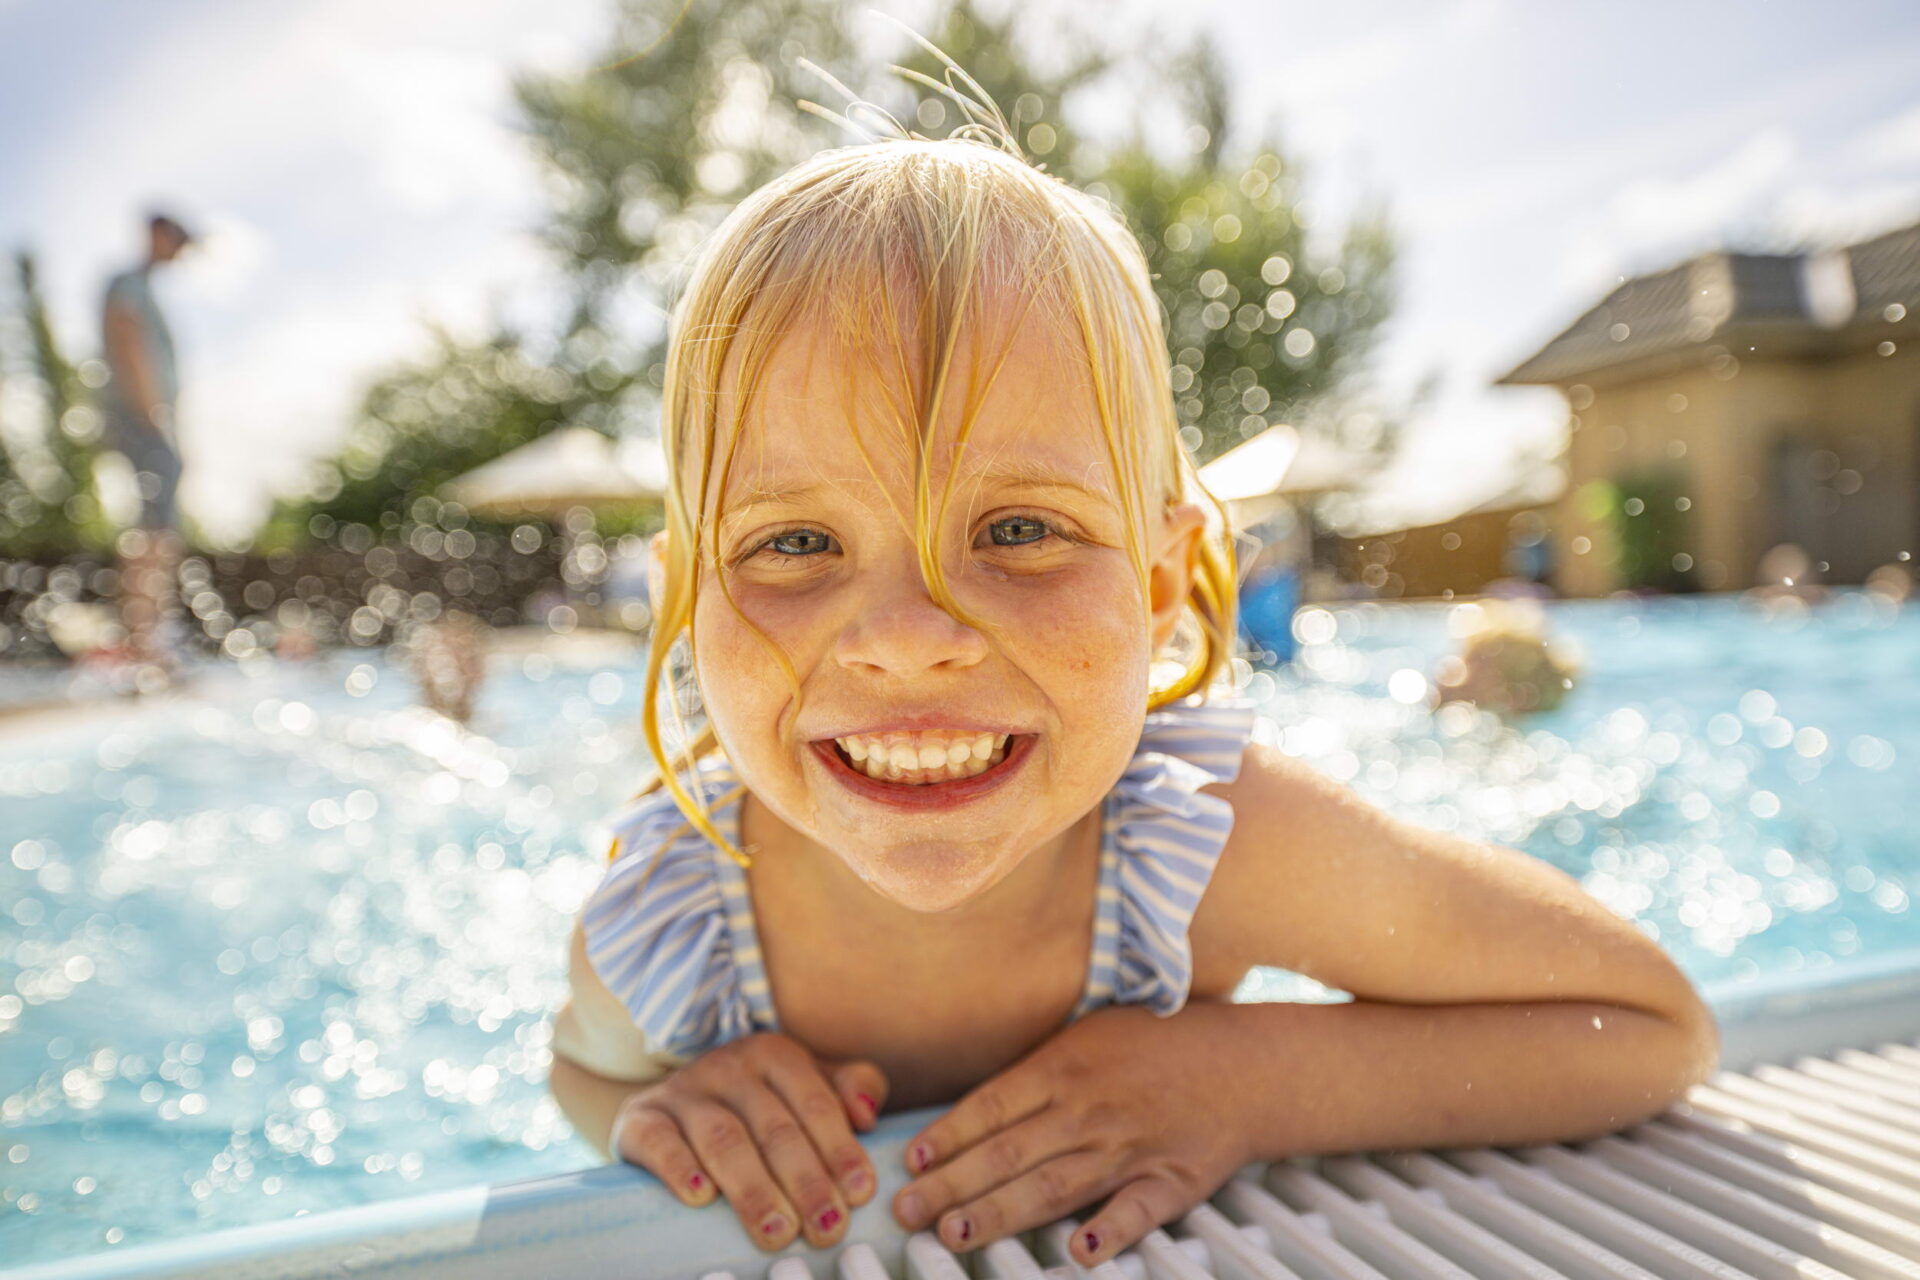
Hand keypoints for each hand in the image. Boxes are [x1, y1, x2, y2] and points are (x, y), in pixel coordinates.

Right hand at [611, 1032, 888, 1250]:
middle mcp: (729, 1067)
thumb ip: (849, 1089)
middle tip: (826, 1227)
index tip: (858, 1195)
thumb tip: (868, 1115)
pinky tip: (700, 1198)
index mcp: (775, 1056)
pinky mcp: (641, 1119)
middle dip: (805, 1182)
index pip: (815, 1105)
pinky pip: (658, 1141)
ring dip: (753, 1188)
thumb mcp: (804, 1086)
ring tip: (777, 1230)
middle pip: (775, 1128)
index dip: (839, 1150)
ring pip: (724, 1139)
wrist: (669, 1104)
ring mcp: (683, 1092)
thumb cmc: (753, 1104)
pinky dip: (679, 1168)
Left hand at [890, 1004, 1253, 1266]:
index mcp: (1064, 1067)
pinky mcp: (1170, 1181)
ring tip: (956, 1235)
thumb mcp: (1089, 1035)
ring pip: (1053, 1186)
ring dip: (1001, 1212)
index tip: (912, 1161)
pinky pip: (1137, 1211)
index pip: (992, 1106)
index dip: (949, 1135)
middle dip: (952, 1185)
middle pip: (1009, 1153)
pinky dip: (1111, 1230)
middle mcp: (1089, 1110)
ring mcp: (1129, 1148)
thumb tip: (974, 1111)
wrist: (1243, 1063)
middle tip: (908, 1211)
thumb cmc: (1157, 1045)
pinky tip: (1081, 1251)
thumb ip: (1036, 1074)